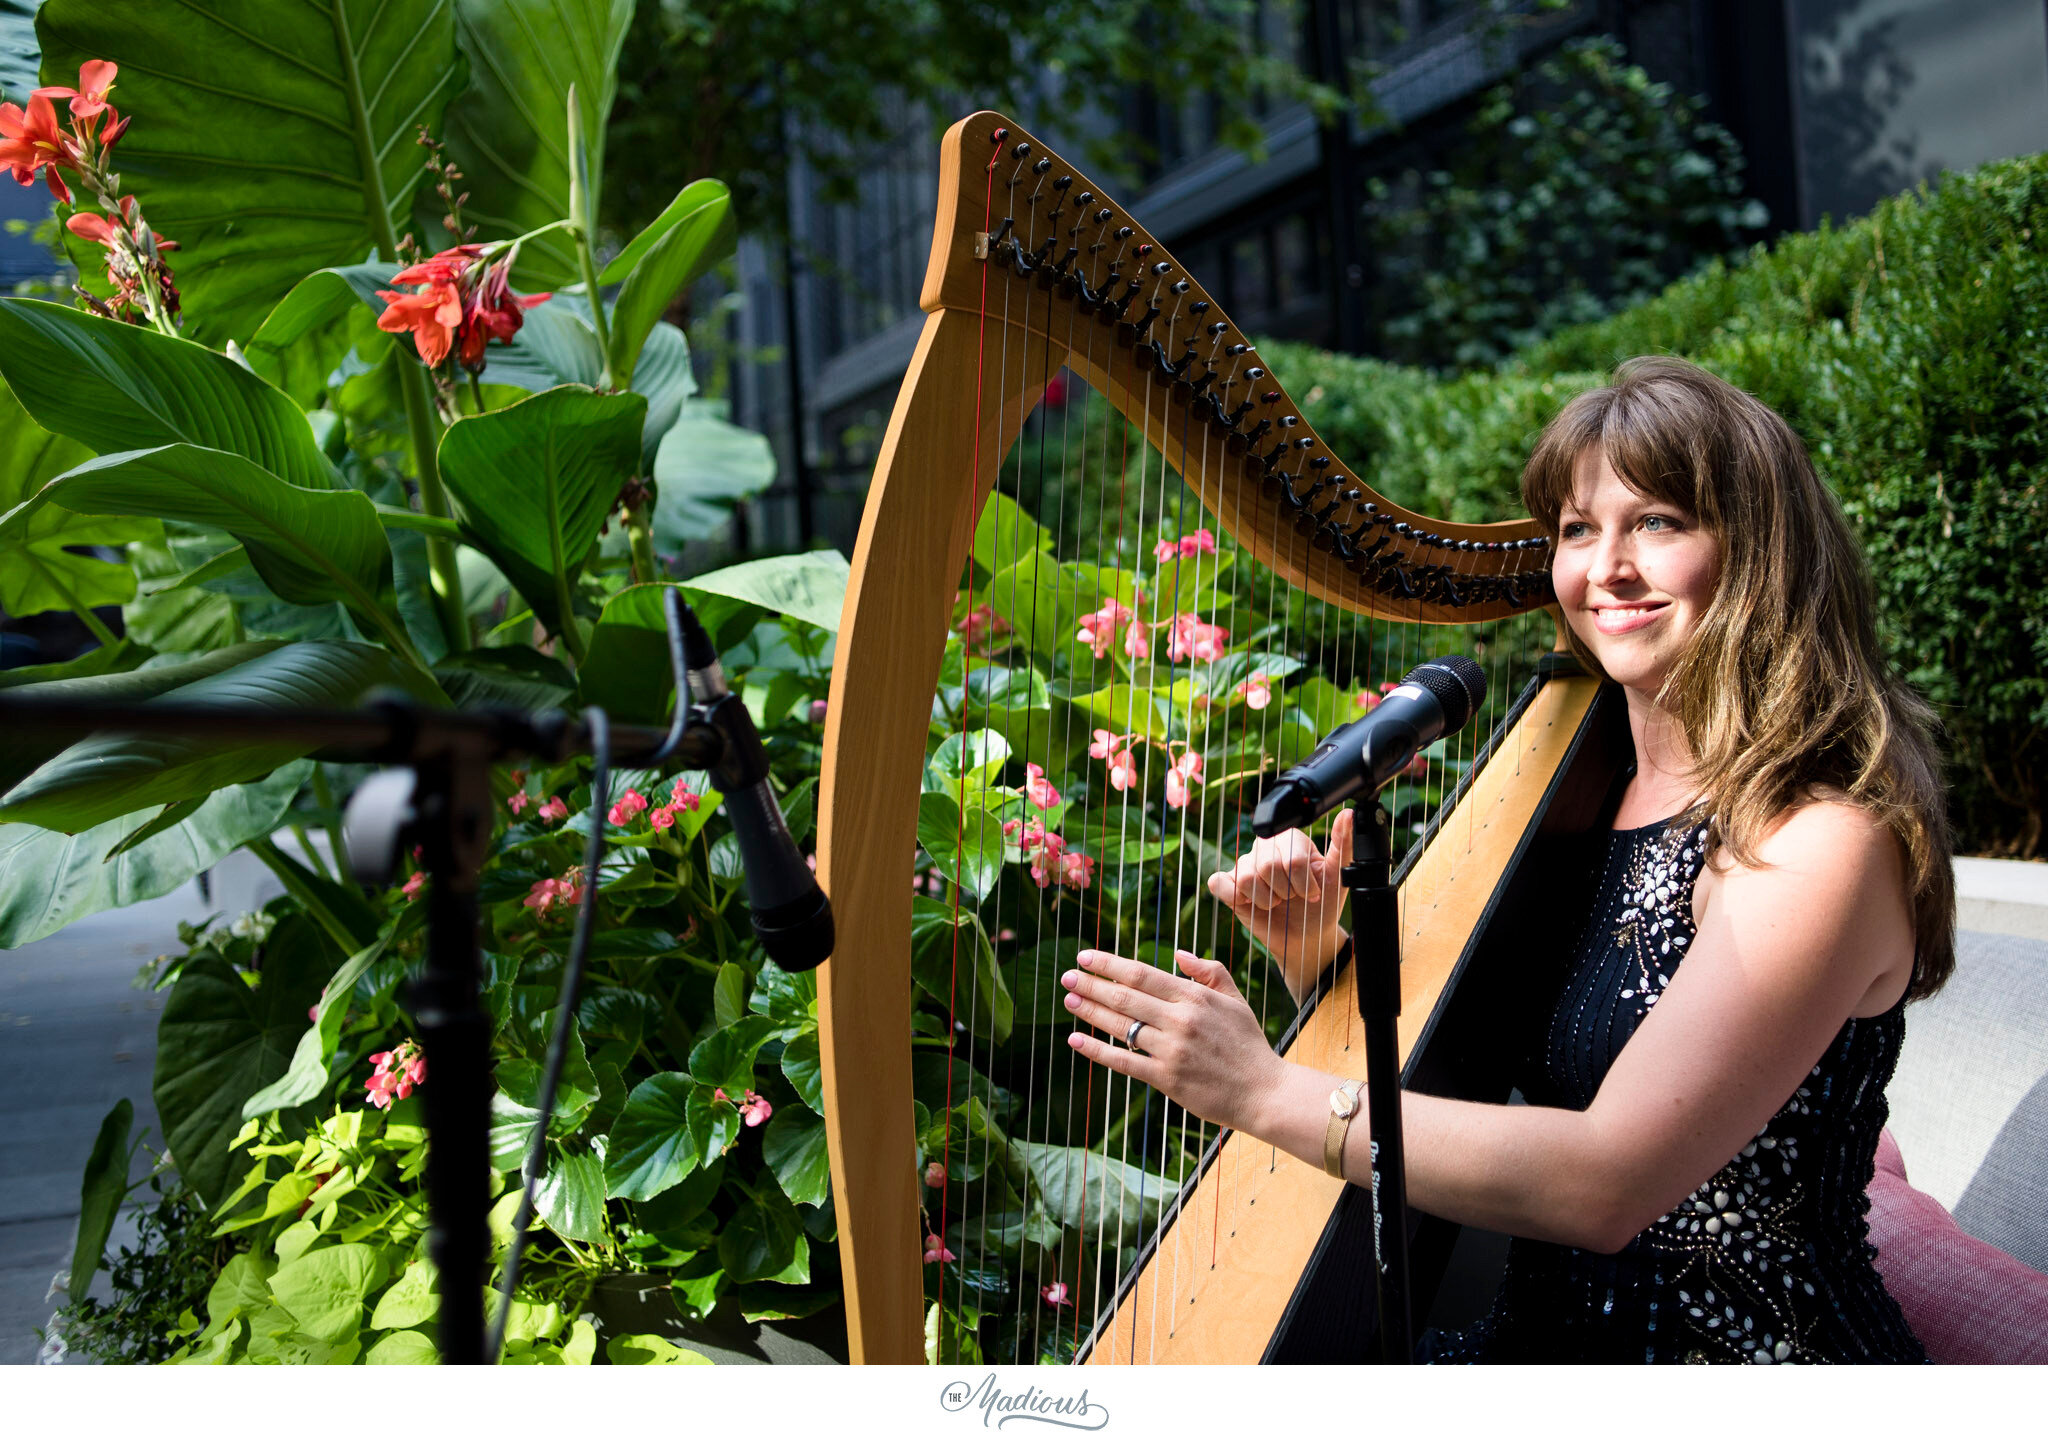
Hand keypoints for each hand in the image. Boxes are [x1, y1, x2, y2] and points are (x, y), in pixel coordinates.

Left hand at [1062, 947, 1285, 1132]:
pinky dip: (1097, 1050)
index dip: (1108, 964)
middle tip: (1067, 977)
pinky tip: (1077, 1041)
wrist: (1263, 1092)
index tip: (1085, 957)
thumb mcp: (1235, 1000)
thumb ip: (1209, 972)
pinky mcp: (1167, 1079)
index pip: (1141, 973)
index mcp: (1195, 997)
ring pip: (1121, 1026)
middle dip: (1091, 984)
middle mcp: (1181, 1020)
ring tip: (1069, 1000)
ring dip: (1090, 1011)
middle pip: (1125, 996)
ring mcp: (1172, 1050)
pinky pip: (1124, 1061)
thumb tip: (1177, 954)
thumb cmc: (1248, 1044)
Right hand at [1205, 806, 1352, 1001]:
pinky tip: (1250, 903)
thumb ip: (1344, 844)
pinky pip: (1219, 883)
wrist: (1305, 935)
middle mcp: (1265, 846)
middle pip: (1268, 865)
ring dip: (1266, 900)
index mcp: (1291, 839)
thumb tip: (1349, 814)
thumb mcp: (1337, 877)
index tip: (1312, 894)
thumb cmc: (1321, 904)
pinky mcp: (1228, 884)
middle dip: (1285, 891)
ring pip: (1247, 877)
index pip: (1292, 859)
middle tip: (1292, 897)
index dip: (1303, 884)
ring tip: (1275, 902)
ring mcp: (1244, 864)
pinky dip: (1234, 895)